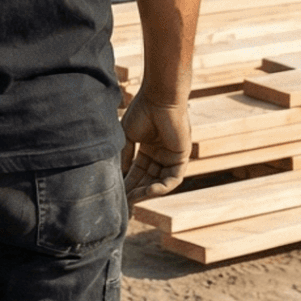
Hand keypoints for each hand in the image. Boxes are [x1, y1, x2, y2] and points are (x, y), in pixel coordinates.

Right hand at [120, 87, 188, 202]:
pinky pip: (173, 179)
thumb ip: (125, 155)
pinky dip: (161, 187)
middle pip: (148, 178)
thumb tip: (121, 175)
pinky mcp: (182, 158)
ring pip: (160, 182)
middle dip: (137, 190)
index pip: (138, 171)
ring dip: (147, 191)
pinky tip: (148, 191)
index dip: (128, 182)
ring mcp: (172, 156)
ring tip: (133, 198)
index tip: (118, 193)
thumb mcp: (127, 135)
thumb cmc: (142, 111)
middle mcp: (161, 154)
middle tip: (125, 201)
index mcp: (149, 148)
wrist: (159, 99)